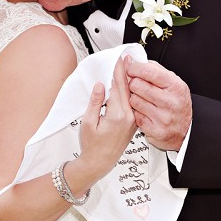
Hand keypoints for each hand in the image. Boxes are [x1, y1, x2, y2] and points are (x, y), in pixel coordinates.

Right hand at [78, 56, 137, 175]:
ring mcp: (132, 120)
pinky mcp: (132, 123)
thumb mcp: (88, 122)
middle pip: (127, 89)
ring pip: (131, 95)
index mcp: (117, 115)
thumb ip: (95, 102)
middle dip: (126, 72)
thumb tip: (100, 85)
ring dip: (128, 81)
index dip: (118, 71)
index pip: (118, 87)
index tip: (119, 59)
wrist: (99, 163)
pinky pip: (131, 103)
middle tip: (125, 58)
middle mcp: (128, 117)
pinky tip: (127, 85)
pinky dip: (129, 92)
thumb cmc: (92, 146)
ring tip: (127, 67)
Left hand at [125, 56, 191, 150]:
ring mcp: (162, 117)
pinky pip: (135, 115)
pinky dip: (136, 112)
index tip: (131, 68)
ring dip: (133, 98)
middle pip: (137, 85)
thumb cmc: (177, 105)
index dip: (135, 68)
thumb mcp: (174, 84)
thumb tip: (138, 61)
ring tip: (142, 99)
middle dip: (133, 83)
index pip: (148, 71)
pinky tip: (144, 112)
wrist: (184, 131)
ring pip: (133, 100)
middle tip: (136, 85)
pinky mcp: (154, 129)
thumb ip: (157, 71)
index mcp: (176, 87)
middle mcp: (170, 102)